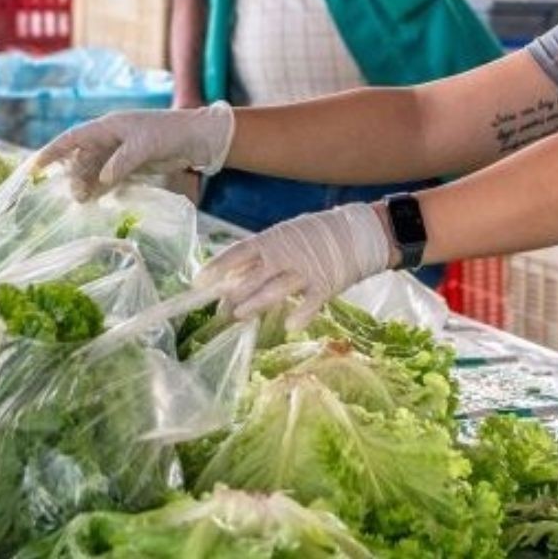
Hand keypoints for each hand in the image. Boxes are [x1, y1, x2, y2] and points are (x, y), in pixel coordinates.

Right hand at [36, 104, 235, 200]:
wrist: (198, 137)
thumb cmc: (170, 133)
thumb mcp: (144, 146)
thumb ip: (120, 163)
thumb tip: (100, 181)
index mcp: (108, 126)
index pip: (72, 138)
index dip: (51, 152)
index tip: (34, 168)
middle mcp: (110, 138)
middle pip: (81, 157)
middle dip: (73, 175)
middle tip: (75, 196)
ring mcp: (120, 152)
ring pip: (94, 169)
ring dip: (86, 184)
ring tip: (83, 201)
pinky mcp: (131, 165)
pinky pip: (108, 177)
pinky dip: (100, 188)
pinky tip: (96, 199)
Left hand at [198, 204, 392, 328]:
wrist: (358, 232)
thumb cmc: (314, 238)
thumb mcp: (283, 240)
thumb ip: (259, 260)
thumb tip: (228, 282)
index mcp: (272, 240)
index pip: (239, 253)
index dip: (218, 266)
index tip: (198, 282)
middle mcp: (285, 254)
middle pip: (254, 275)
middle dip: (234, 294)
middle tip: (219, 313)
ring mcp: (306, 269)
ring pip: (277, 288)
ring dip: (257, 302)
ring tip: (239, 315)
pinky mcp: (326, 284)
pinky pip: (312, 302)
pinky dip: (302, 313)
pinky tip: (290, 326)